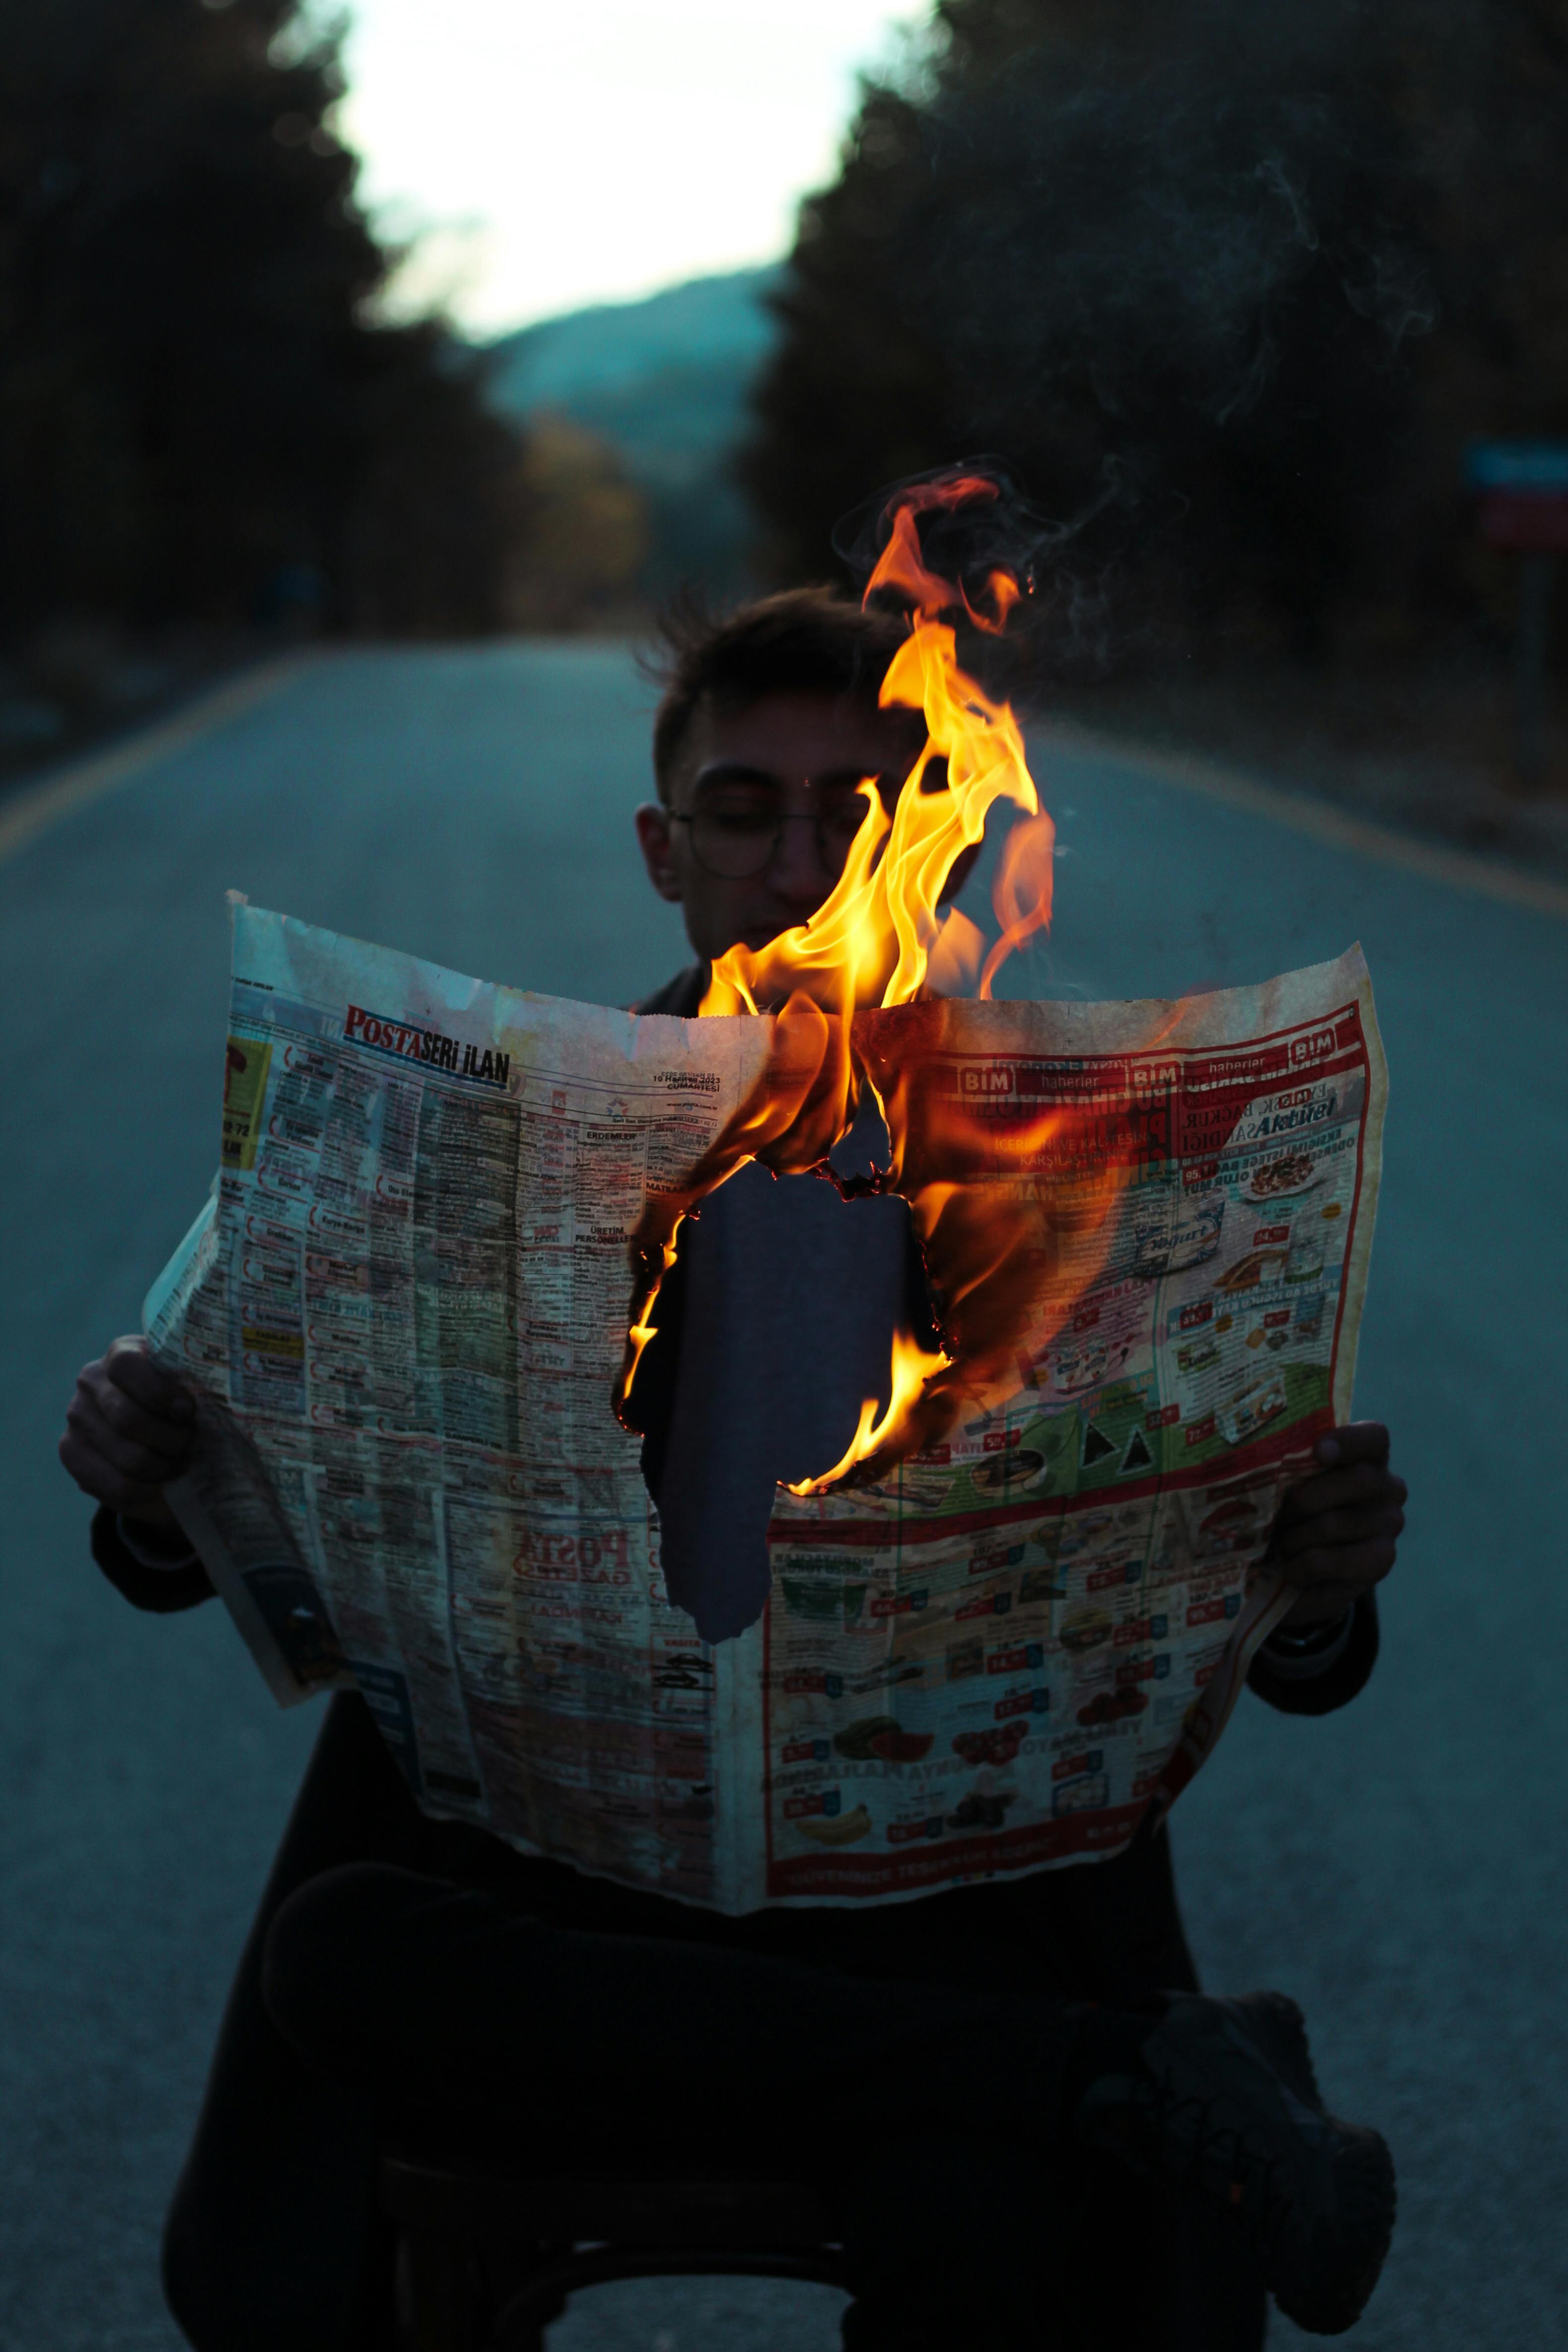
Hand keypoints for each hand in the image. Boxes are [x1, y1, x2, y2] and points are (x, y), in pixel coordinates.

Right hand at [59, 1337, 195, 1525]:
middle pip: (129, 1418)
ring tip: (180, 1465)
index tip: (188, 1411)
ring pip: (127, 1457)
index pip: (127, 1366)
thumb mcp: (188, 1386)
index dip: (160, 1393)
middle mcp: (91, 1380)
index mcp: (122, 1353)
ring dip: (163, 1468)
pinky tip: (160, 1484)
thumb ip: (196, 1386)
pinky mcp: (71, 1453)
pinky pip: (115, 1484)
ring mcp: (77, 1417)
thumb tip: (219, 1401)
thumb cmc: (179, 1405)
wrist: (150, 1432)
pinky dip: (146, 1491)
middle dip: (171, 1439)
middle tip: (191, 1446)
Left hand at [1268, 1421, 1404, 1627]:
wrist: (1319, 1567)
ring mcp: (1390, 1526)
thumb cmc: (1302, 1509)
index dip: (1348, 1441)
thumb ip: (1292, 1463)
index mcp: (1372, 1457)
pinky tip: (1290, 1568)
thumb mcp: (1298, 1481)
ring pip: (1331, 1524)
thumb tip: (1256, 1453)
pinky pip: (1326, 1561)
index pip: (1374, 1437)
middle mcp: (1390, 1488)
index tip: (1317, 1452)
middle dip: (1304, 1498)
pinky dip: (1298, 1567)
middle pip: (1356, 1480)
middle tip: (1278, 1515)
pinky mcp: (1380, 1563)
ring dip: (1293, 1538)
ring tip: (1279, 1545)